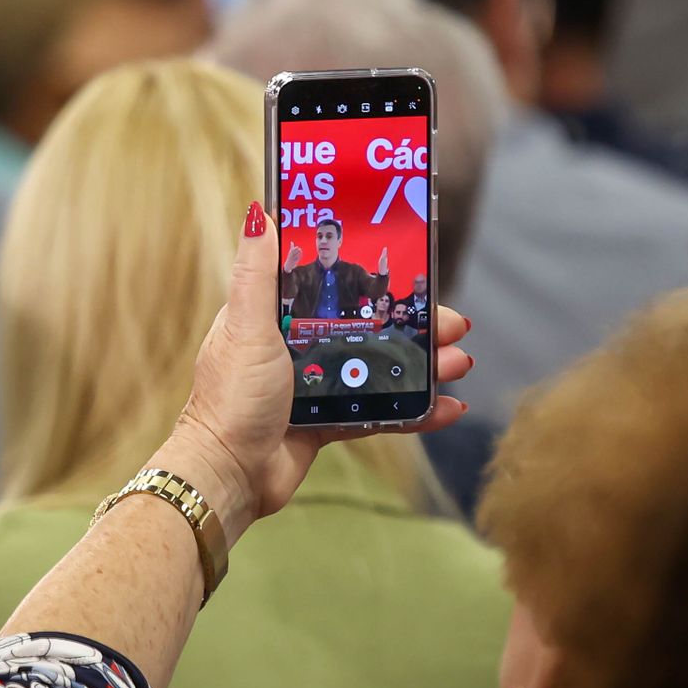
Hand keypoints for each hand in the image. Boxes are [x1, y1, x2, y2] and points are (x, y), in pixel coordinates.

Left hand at [160, 202, 471, 545]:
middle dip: (412, 323)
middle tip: (453, 323)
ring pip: (378, 368)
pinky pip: (377, 412)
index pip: (330, 285)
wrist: (229, 474)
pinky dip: (412, 410)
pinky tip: (445, 408)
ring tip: (458, 362)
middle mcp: (294, 347)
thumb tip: (260, 213)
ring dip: (421, 365)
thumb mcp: (245, 326)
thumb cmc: (231, 398)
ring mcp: (311, 386)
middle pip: (366, 325)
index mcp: (272, 316)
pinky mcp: (324, 423)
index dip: (373, 276)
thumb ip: (256, 273)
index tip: (411, 268)